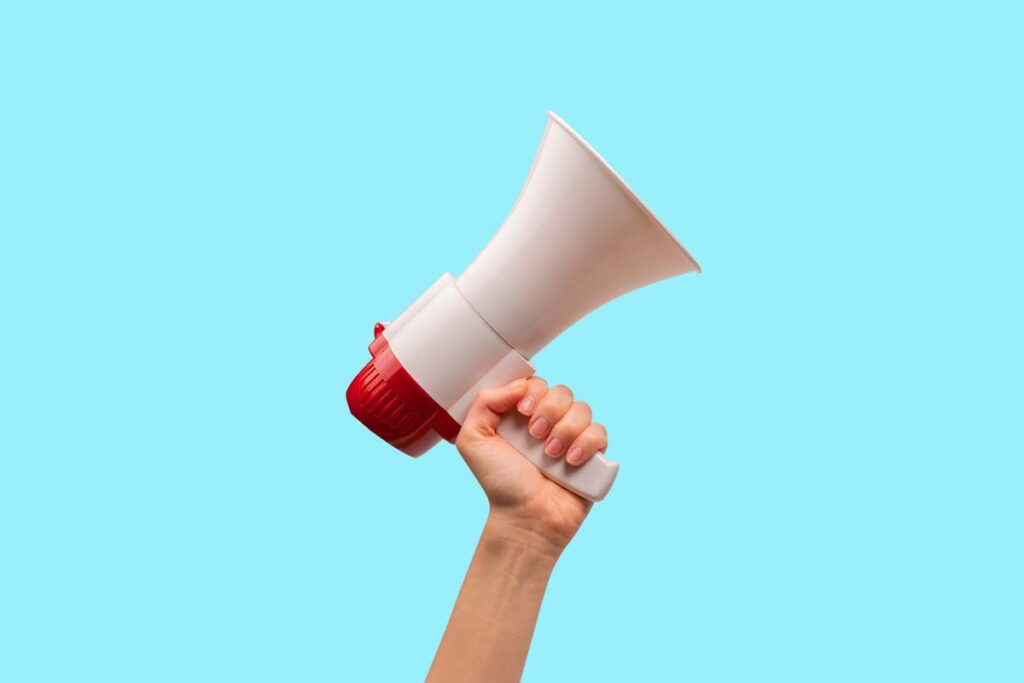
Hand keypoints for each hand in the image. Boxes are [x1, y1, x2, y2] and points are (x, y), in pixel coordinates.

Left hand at [456, 377, 607, 549]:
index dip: (533, 391)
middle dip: (549, 411)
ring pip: (582, 409)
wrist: (525, 518)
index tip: (522, 411)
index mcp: (522, 415)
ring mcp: (572, 438)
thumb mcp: (473, 440)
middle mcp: (549, 422)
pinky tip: (570, 462)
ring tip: (551, 454)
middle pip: (562, 391)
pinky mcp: (592, 455)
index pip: (536, 383)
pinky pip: (599, 432)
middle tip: (535, 436)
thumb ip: (484, 404)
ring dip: (566, 429)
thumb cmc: (500, 483)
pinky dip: (586, 444)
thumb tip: (519, 384)